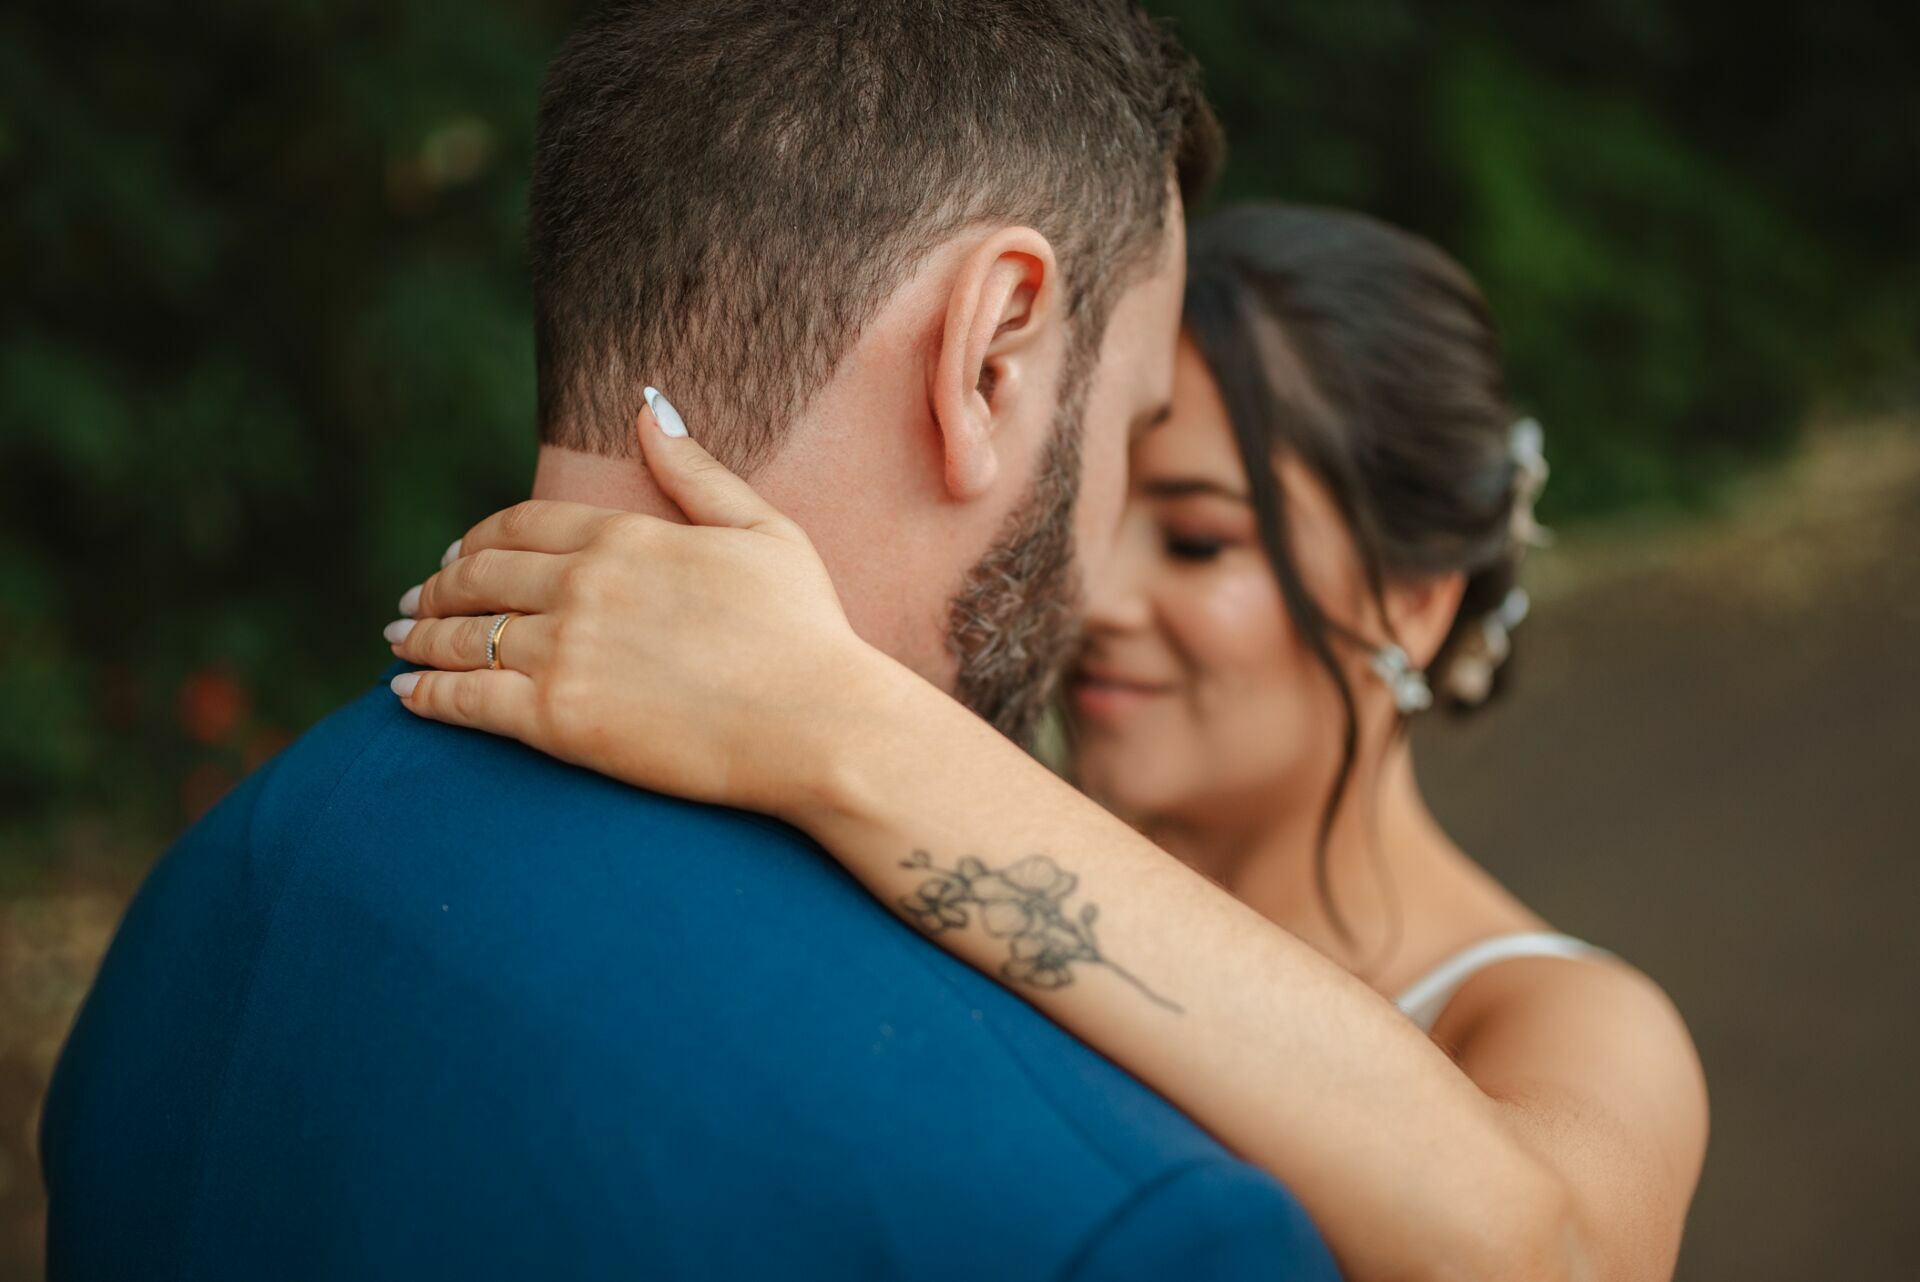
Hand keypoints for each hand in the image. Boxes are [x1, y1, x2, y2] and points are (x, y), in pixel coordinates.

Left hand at [385, 394, 897, 820]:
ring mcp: (564, 651)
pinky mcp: (556, 718)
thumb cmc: (805, 631)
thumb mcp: (764, 530)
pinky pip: (465, 700)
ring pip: (460, 635)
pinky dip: (425, 694)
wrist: (817, 723)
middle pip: (478, 576)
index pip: (520, 526)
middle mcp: (582, 585)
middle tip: (414, 598)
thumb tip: (647, 406)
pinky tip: (405, 695)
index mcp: (625, 536)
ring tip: (399, 640)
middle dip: (437, 585)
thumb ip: (696, 472)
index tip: (456, 553)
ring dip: (418, 636)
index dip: (477, 539)